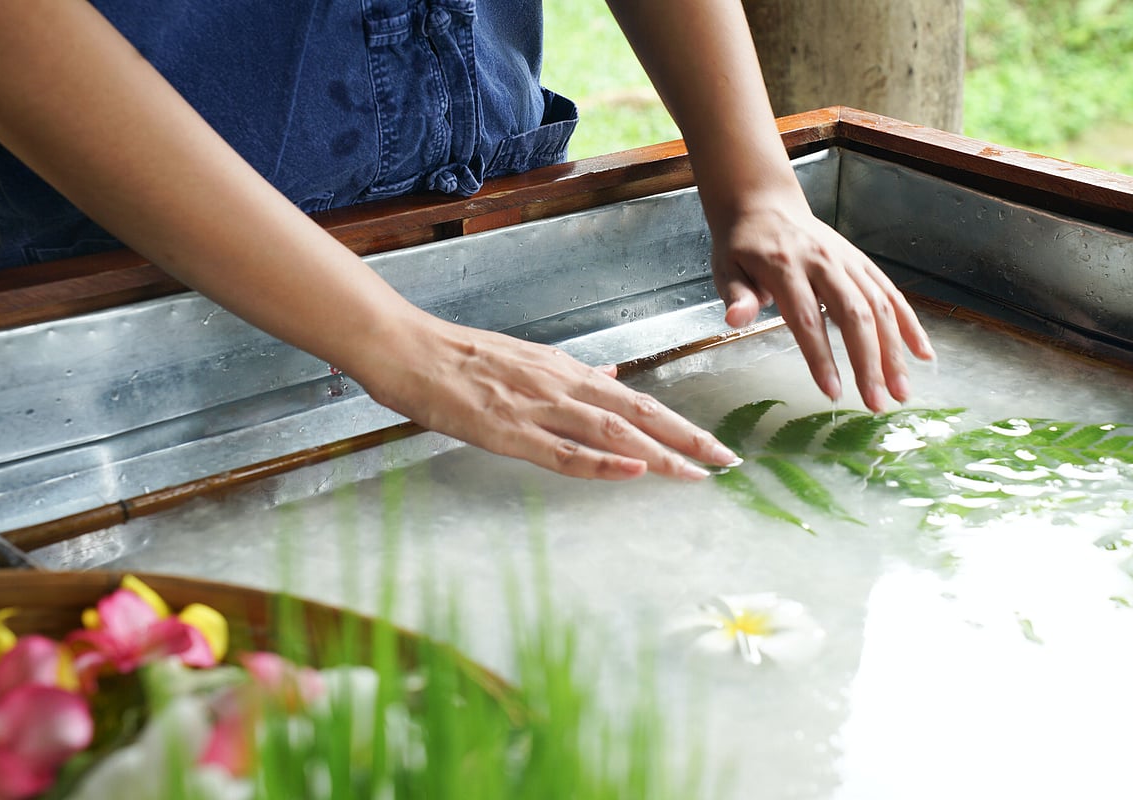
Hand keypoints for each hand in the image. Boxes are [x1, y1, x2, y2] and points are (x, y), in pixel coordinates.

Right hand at [353, 314, 740, 480]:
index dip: (677, 424)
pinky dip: (601, 462)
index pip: (635, 400)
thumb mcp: (525, 359)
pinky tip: (632, 470)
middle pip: (637, 414)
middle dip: (686, 438)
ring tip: (696, 471)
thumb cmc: (459, 356)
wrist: (406, 347)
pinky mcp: (506, 430)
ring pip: (610, 431)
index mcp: (564, 371)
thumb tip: (614, 379)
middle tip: (727, 460)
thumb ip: (571, 374)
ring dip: (658, 453)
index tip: (711, 445)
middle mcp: (560, 385)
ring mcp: (535, 407)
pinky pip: (561, 451)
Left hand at [709, 189, 934, 411]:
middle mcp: (823, 263)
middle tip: (876, 403)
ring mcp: (847, 261)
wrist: (764, 203)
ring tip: (901, 391)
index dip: (821, 357)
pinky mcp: (861, 262)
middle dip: (869, 362)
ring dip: (894, 351)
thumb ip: (736, 295)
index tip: (833, 392)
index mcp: (785, 267)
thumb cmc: (742, 245)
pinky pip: (891, 293)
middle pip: (853, 314)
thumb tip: (735, 319)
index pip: (807, 318)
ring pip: (879, 306)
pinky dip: (909, 323)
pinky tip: (922, 353)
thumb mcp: (725, 268)